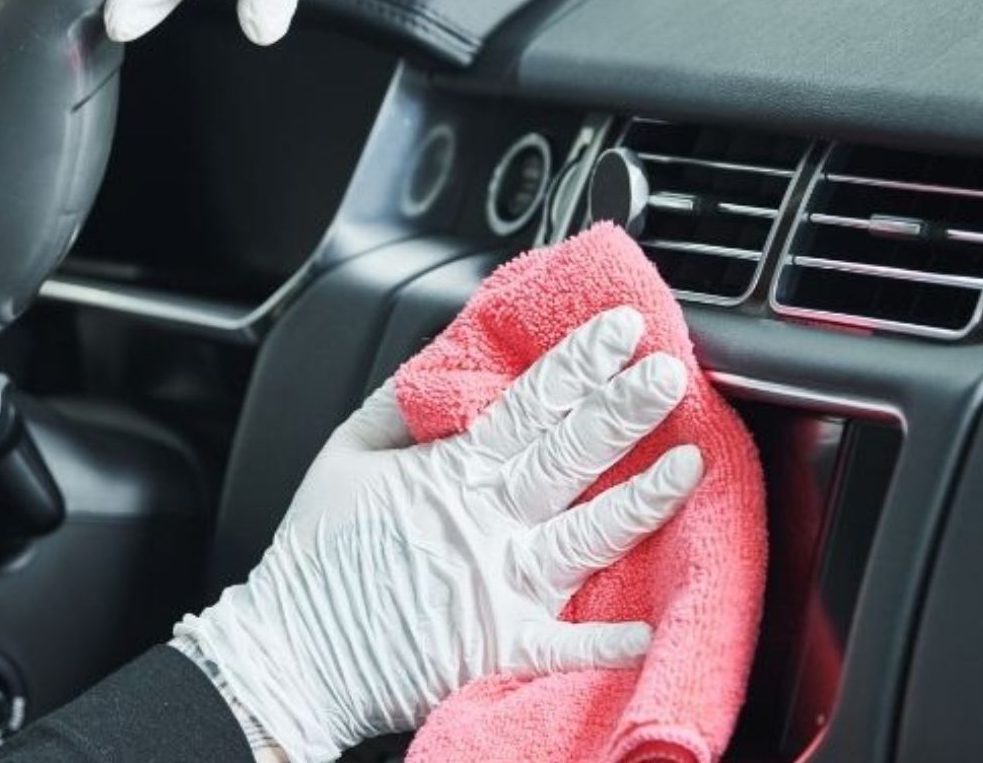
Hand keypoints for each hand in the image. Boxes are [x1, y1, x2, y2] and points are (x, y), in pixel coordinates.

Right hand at [174, 308, 704, 761]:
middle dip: (624, 410)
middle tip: (670, 374)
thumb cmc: (315, 555)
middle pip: (569, 456)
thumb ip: (398, 406)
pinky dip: (606, 641)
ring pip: (586, 535)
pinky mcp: (497, 644)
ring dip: (642, 500)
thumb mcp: (343, 455)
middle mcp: (484, 521)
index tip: (621, 330)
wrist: (293, 651)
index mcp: (450, 472)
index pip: (529, 404)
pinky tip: (652, 626)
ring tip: (689, 466)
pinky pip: (563, 644)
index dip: (579, 364)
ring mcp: (496, 583)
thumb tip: (444, 367)